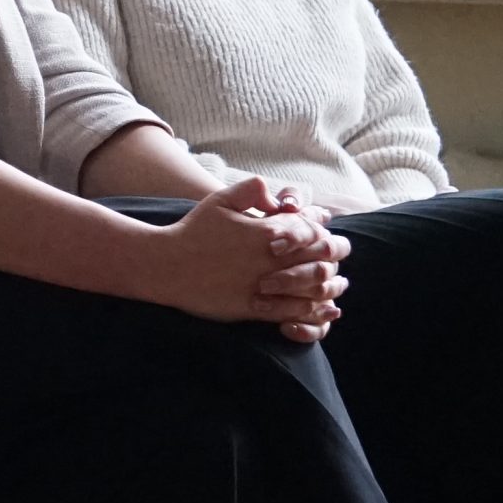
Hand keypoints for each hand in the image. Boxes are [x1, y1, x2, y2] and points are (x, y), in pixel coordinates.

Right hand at [151, 178, 350, 341]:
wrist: (165, 266)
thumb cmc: (193, 231)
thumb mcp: (220, 200)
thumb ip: (252, 190)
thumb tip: (276, 195)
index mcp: (266, 233)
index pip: (313, 231)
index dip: (323, 231)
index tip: (324, 232)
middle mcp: (269, 261)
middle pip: (320, 260)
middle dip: (334, 257)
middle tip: (336, 257)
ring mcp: (261, 287)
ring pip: (312, 288)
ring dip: (328, 286)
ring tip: (335, 284)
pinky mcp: (252, 309)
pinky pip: (292, 312)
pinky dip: (311, 312)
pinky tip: (319, 309)